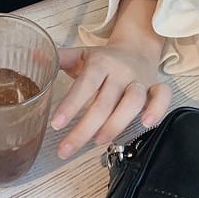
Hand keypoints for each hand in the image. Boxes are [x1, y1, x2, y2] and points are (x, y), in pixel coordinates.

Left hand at [50, 41, 170, 159]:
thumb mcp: (80, 54)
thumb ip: (60, 57)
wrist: (136, 48)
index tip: (56, 125)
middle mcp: (119, 72)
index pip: (84, 85)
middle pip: (104, 102)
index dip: (71, 105)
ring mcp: (139, 80)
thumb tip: (35, 56)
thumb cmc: (103, 58)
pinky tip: (146, 125)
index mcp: (99, 63)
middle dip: (84, 129)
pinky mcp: (156, 87)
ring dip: (116, 124)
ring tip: (97, 141)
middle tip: (66, 149)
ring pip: (132, 102)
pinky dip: (158, 110)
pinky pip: (162, 97)